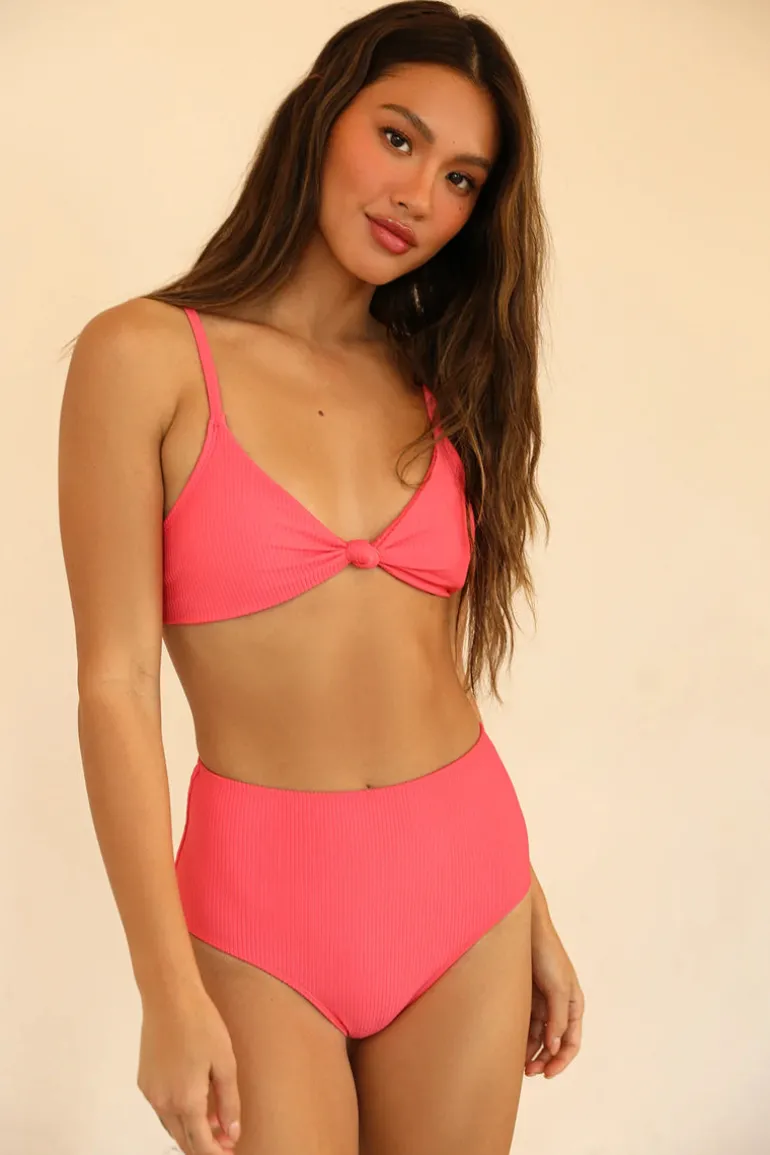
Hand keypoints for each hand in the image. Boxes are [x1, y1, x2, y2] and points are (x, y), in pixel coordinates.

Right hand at [138, 984, 241, 1153]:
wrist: (169, 998)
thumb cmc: (201, 1024)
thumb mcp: (225, 1063)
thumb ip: (229, 1103)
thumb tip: (231, 1133)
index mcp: (186, 1101)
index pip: (201, 1144)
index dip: (216, 1154)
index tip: (229, 1153)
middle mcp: (164, 1103)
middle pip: (184, 1140)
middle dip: (204, 1146)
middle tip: (225, 1141)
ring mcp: (151, 1094)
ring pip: (171, 1127)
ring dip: (190, 1132)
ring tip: (213, 1123)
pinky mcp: (144, 1082)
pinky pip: (161, 1110)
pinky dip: (177, 1115)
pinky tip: (193, 1103)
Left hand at [525, 917, 583, 1078]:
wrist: (525, 929)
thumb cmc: (548, 954)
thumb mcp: (558, 987)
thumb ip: (558, 1018)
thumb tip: (554, 1047)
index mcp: (574, 1005)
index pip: (571, 1042)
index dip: (561, 1060)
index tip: (547, 1073)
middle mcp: (559, 1007)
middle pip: (554, 1043)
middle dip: (544, 1060)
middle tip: (529, 1072)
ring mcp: (542, 1003)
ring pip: (538, 1036)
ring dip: (530, 1051)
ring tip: (517, 1063)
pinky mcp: (526, 997)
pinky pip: (525, 1023)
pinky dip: (521, 1037)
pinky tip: (511, 1046)